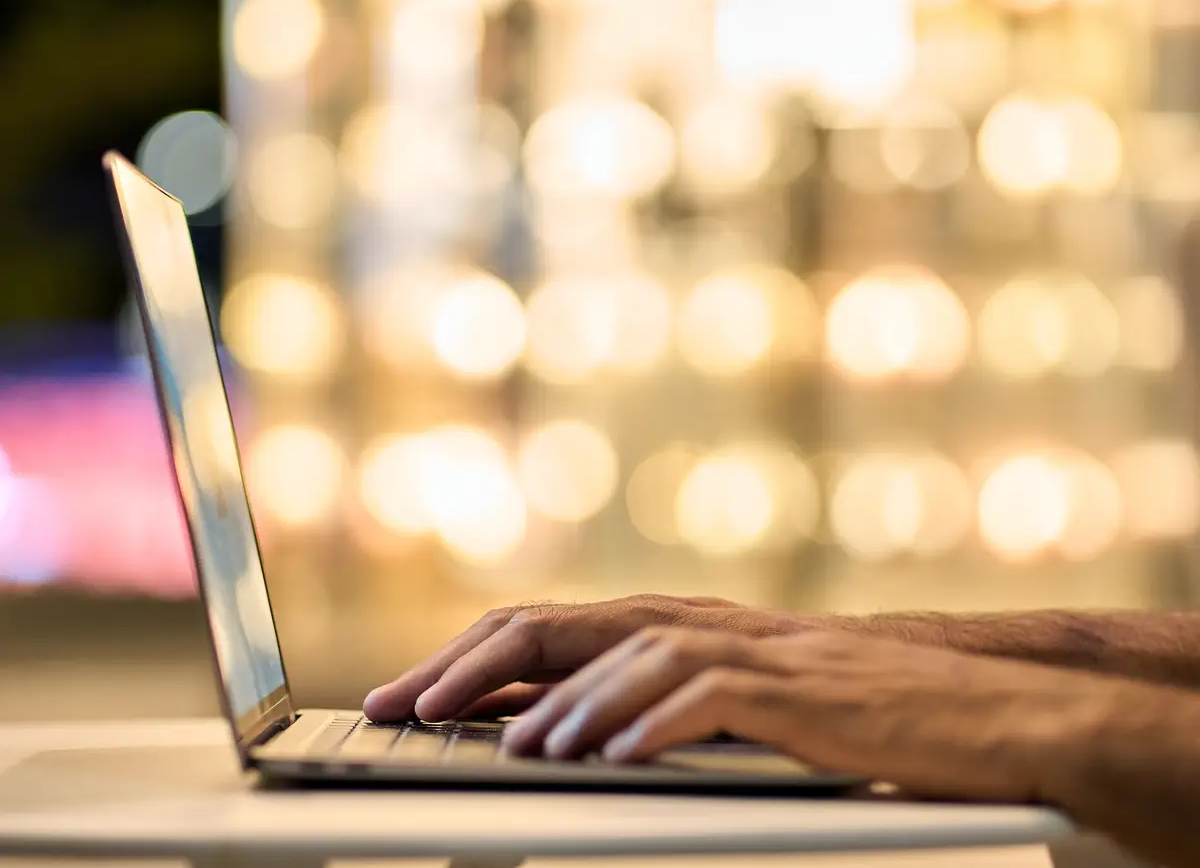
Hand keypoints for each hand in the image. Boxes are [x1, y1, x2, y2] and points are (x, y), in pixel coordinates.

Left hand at [363, 594, 804, 722]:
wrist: (960, 700)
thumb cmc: (839, 708)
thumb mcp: (727, 698)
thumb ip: (648, 699)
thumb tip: (561, 729)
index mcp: (670, 628)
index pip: (544, 632)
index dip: (465, 663)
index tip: (403, 701)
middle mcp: (697, 626)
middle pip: (565, 628)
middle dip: (478, 667)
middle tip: (411, 710)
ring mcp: (748, 652)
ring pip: (632, 658)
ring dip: (567, 705)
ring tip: (518, 749)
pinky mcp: (796, 691)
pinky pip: (712, 697)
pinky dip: (659, 723)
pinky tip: (619, 757)